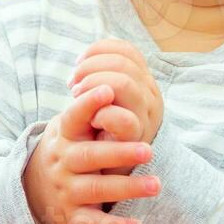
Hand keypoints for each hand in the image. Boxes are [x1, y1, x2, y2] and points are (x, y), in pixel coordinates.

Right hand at [22, 83, 159, 223]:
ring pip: (97, 190)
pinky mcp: (72, 218)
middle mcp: (62, 162)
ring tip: (156, 185)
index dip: (88, 103)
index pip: (73, 116)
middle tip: (148, 150)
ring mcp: (66, 190)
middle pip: (90, 156)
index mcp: (64, 136)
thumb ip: (88, 112)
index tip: (107, 89)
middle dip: (119, 153)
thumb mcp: (68, 130)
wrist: (32, 191)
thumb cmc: (66, 151)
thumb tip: (115, 80)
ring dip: (127, 189)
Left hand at [67, 39, 163, 156]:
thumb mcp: (107, 101)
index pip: (126, 50)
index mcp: (144, 82)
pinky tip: (91, 120)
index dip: (98, 51)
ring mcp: (146, 117)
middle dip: (90, 69)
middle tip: (74, 85)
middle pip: (122, 64)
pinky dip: (101, 114)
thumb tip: (82, 61)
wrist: (110, 173)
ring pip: (123, 83)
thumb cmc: (102, 132)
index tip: (78, 64)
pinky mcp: (137, 139)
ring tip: (78, 98)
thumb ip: (103, 80)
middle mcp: (150, 96)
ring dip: (93, 86)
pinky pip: (122, 118)